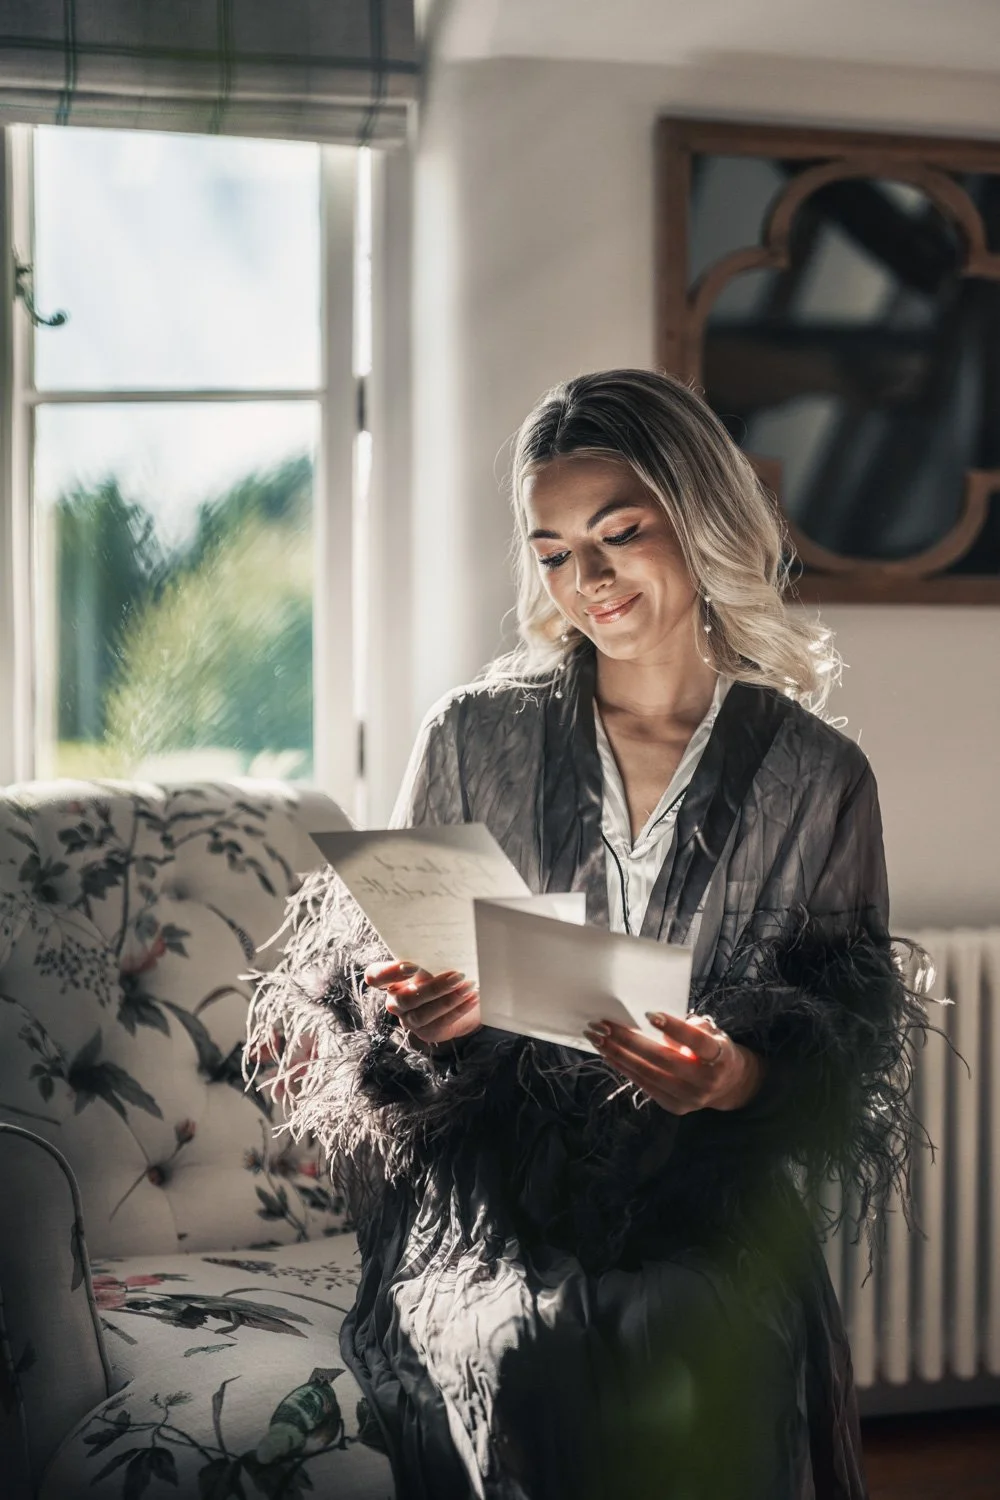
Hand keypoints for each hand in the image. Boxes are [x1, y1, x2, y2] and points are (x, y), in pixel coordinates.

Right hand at [364, 960, 481, 1044]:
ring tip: (469, 986)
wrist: (463, 999)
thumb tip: (450, 946)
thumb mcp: (436, 962)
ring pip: (422, 1014)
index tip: (412, 966)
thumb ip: (433, 957)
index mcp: (391, 979)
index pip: (375, 976)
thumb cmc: (445, 972)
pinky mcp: (426, 1032)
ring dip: (448, 999)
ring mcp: (409, 1019)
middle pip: (404, 999)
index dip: (389, 973)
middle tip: (457, 975)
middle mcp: (396, 1001)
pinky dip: (458, 1009)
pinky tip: (473, 998)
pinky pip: (440, 1023)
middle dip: (432, 988)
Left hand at [583, 1011, 763, 1114]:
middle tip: (605, 1024)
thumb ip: (694, 1027)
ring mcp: (689, 1098)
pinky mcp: (674, 1106)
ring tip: (598, 1037)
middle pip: (663, 1060)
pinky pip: (644, 1085)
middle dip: (630, 1041)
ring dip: (619, 1054)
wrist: (727, 1085)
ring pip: (648, 1074)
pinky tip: (608, 1053)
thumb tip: (663, 1023)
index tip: (649, 1014)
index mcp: (721, 1058)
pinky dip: (624, 1068)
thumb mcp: (715, 1033)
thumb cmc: (715, 1049)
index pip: (697, 1042)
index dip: (675, 1029)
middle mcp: (706, 1081)